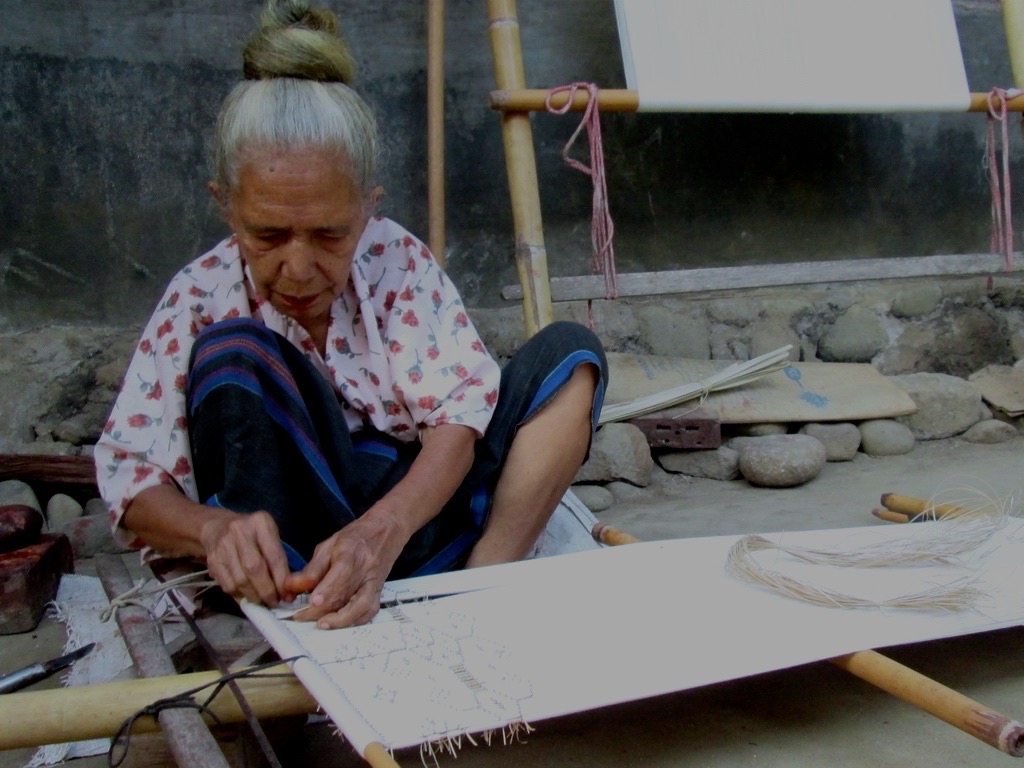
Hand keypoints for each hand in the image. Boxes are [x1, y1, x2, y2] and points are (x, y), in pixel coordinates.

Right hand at [199, 510, 291, 606]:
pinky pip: (228, 585)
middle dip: (267, 591)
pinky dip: (240, 596)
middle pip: (254, 569)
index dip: (281, 580)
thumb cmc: (251, 534)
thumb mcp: (269, 536)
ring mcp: (223, 546)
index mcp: (261, 523)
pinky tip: (248, 597)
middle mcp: (240, 531)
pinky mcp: (212, 560)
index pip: (274, 556)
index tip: (288, 596)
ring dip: (254, 596)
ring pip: (240, 580)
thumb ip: (278, 558)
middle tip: (275, 602)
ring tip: (263, 601)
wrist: (217, 527)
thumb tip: (286, 590)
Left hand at [285, 507, 406, 628]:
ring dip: (341, 620)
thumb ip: (312, 568)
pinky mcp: (378, 591)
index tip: (312, 601)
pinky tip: (341, 624)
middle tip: (301, 616)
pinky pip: (370, 611)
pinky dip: (356, 621)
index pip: (341, 573)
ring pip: (362, 606)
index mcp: (351, 552)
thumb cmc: (357, 537)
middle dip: (322, 609)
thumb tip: (292, 586)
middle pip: (346, 594)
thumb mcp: (329, 545)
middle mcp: (365, 569)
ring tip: (322, 624)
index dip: (327, 589)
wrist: (387, 530)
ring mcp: (374, 582)